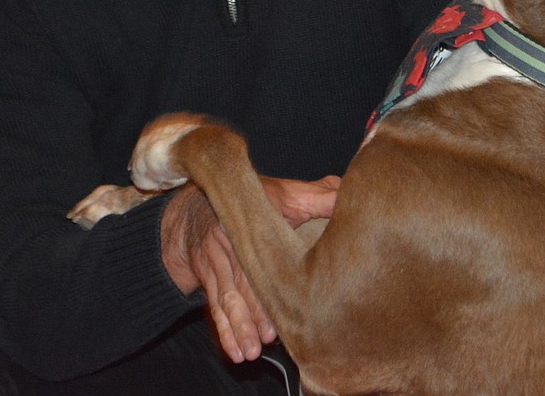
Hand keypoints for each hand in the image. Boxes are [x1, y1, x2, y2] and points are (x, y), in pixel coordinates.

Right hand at [160, 174, 339, 361]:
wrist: (198, 205)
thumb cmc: (253, 199)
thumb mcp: (285, 192)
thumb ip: (317, 196)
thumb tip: (346, 193)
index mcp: (249, 218)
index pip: (261, 246)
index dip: (271, 274)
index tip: (287, 298)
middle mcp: (227, 240)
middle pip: (241, 279)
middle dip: (254, 310)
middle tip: (269, 337)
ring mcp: (214, 260)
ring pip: (226, 297)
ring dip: (239, 325)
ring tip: (251, 352)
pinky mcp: (207, 278)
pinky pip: (213, 306)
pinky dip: (223, 330)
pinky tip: (235, 351)